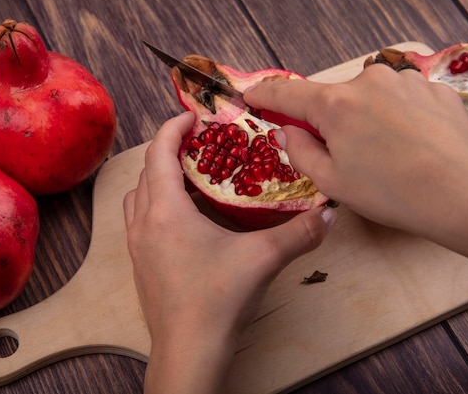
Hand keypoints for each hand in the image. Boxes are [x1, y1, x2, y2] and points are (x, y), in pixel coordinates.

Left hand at [123, 111, 335, 393]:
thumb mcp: (263, 259)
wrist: (189, 351)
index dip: (174, 127)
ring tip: (190, 177)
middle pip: (147, 171)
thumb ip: (299, 233)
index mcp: (165, 211)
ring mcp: (138, 246)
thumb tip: (329, 214)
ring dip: (159, 179)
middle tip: (199, 144)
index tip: (193, 116)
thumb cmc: (217, 301)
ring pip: (138, 197)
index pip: (160, 152)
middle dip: (169, 150)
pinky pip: (141, 221)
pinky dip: (157, 206)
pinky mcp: (141, 265)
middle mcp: (144, 223)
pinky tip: (185, 220)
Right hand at [244, 65, 467, 286]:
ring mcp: (404, 80)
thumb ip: (300, 150)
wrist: (462, 195)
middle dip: (328, 120)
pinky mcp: (433, 88)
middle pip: (332, 97)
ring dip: (365, 117)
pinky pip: (399, 98)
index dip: (265, 94)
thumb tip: (287, 130)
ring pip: (368, 96)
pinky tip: (409, 144)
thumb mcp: (332, 182)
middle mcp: (368, 80)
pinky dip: (395, 116)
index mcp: (335, 104)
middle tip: (340, 153)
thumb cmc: (389, 194)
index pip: (287, 92)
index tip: (251, 96)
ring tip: (383, 153)